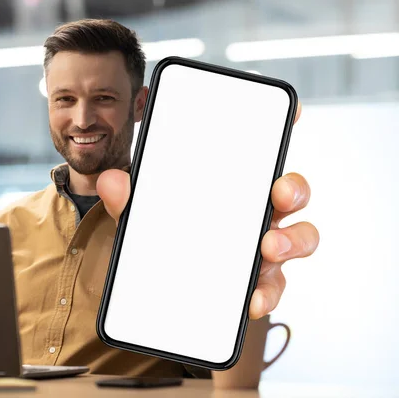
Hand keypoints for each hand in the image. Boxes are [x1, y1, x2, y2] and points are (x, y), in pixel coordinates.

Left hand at [97, 101, 318, 319]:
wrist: (156, 287)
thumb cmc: (162, 236)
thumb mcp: (140, 215)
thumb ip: (127, 198)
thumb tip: (112, 181)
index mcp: (231, 185)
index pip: (262, 151)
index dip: (283, 126)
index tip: (293, 111)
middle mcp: (255, 210)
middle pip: (292, 191)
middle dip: (293, 188)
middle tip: (278, 193)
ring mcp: (261, 245)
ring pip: (299, 237)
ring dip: (291, 240)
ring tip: (268, 249)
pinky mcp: (257, 281)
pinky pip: (274, 286)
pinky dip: (267, 293)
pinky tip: (253, 301)